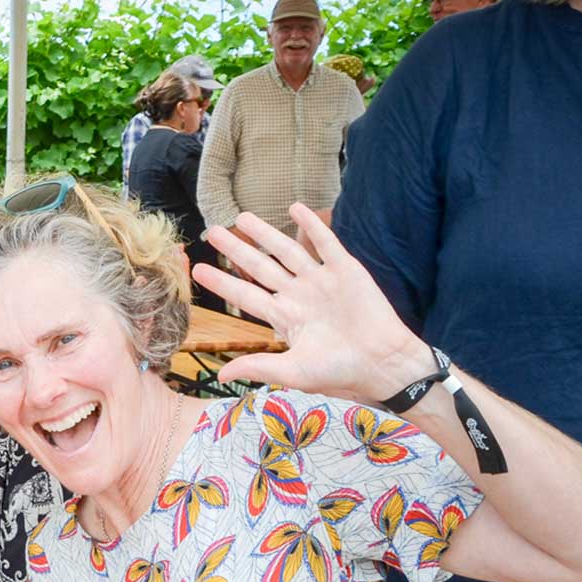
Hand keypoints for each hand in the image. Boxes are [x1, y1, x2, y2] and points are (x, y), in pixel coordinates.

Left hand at [194, 206, 433, 402]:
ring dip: (265, 233)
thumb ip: (259, 367)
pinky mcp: (346, 270)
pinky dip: (312, 225)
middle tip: (212, 232)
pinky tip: (295, 208)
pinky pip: (326, 243)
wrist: (382, 362)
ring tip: (242, 217)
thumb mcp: (294, 372)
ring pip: (287, 250)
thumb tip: (222, 374)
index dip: (222, 282)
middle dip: (236, 249)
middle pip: (259, 266)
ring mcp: (321, 281)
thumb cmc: (340, 371)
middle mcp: (298, 295)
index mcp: (284, 317)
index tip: (198, 270)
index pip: (244, 295)